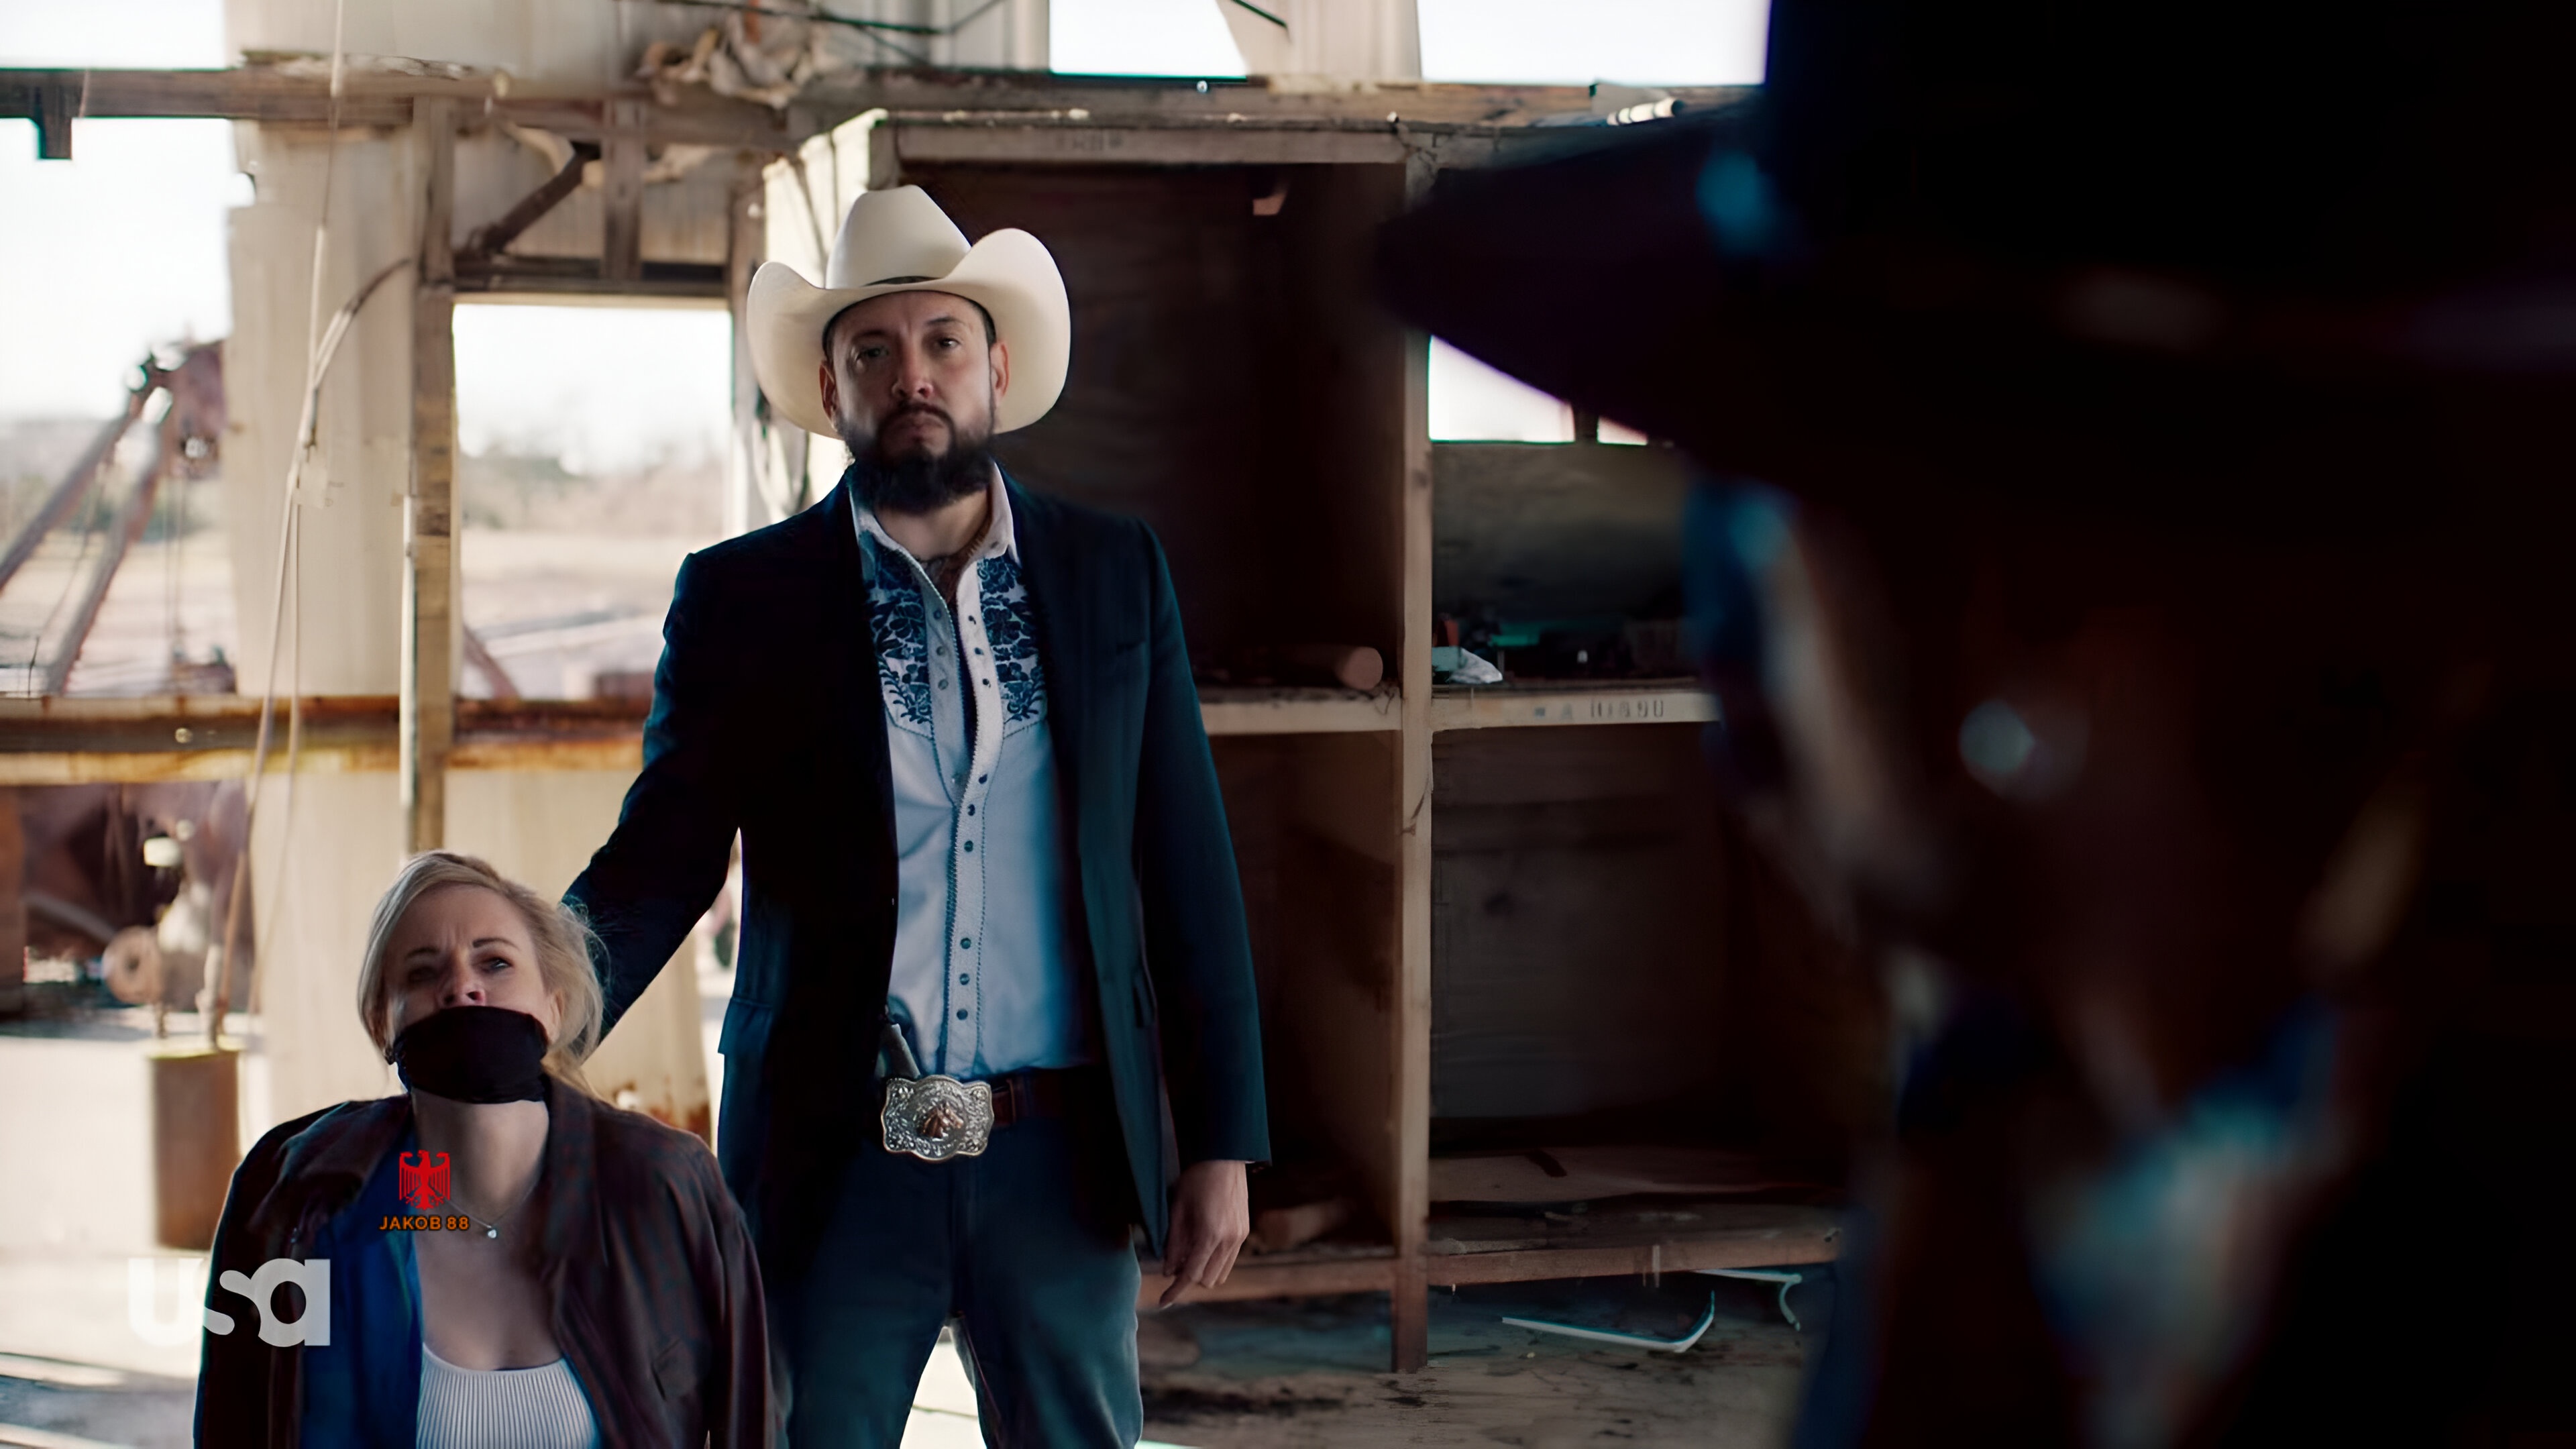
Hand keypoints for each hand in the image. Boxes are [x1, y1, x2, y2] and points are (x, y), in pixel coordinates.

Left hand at [1157, 1159, 1248, 1307]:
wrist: (1226, 1156)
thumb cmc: (1196, 1178)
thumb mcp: (1178, 1209)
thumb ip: (1174, 1242)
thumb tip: (1168, 1270)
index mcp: (1210, 1235)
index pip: (1191, 1275)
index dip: (1175, 1291)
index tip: (1162, 1301)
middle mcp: (1229, 1240)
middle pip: (1207, 1280)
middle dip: (1189, 1278)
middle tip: (1174, 1263)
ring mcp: (1240, 1236)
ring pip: (1220, 1273)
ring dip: (1203, 1271)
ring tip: (1188, 1253)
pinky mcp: (1244, 1231)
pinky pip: (1229, 1259)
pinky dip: (1214, 1261)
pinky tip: (1203, 1245)